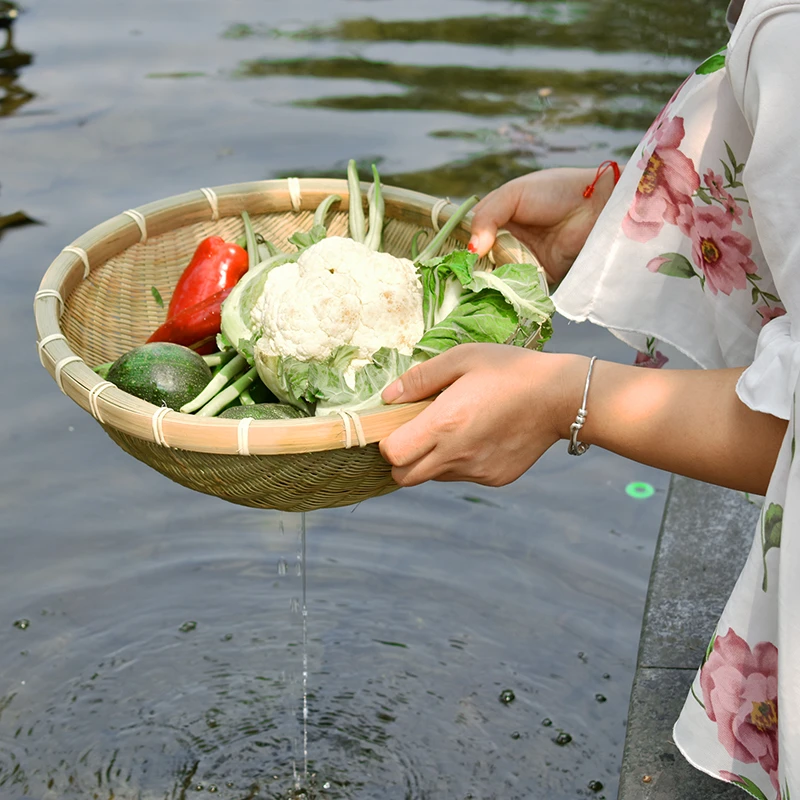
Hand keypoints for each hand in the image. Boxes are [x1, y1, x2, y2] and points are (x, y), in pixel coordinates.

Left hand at [379, 343, 586, 486]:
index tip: (398, 424)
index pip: (393, 455)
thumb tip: (388, 397)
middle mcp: (457, 455)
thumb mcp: (462, 358)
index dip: (388, 441)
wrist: (559, 396)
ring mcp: (477, 471)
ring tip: (455, 429)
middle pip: (404, 477)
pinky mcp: (495, 478)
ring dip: (431, 459)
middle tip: (417, 432)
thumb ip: (420, 378)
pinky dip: (460, 462)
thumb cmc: (509, 370)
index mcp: (444, 424)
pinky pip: (463, 477)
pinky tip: (479, 436)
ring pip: (433, 477)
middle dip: (401, 459)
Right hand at [468, 167, 617, 283]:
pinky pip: (519, 289)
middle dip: (471, 270)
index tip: (448, 260)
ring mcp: (522, 261)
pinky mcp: (538, 278)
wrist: (597, 205)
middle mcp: (506, 241)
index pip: (468, 237)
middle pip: (480, 261)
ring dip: (488, 283)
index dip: (459, 248)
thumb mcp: (513, 194)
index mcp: (497, 218)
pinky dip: (509, 292)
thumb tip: (471, 249)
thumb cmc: (556, 190)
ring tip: (474, 290)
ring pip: (496, 277)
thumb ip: (487, 217)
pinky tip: (497, 295)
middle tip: (457, 280)